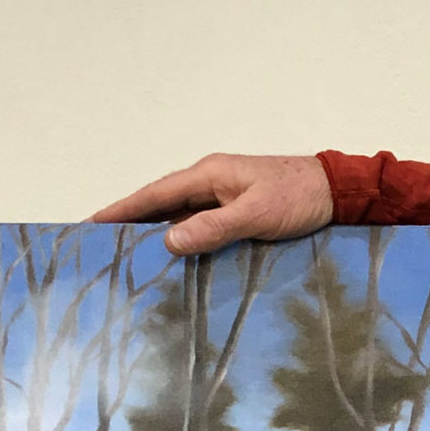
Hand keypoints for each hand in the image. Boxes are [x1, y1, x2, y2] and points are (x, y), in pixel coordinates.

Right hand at [90, 153, 333, 254]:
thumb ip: (214, 227)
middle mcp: (211, 181)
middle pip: (161, 204)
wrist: (339, 190)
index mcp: (209, 174)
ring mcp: (224, 194)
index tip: (90, 224)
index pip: (155, 194)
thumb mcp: (256, 213)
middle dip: (131, 223)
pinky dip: (182, 237)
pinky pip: (200, 222)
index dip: (122, 209)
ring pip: (180, 214)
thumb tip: (167, 242)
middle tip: (99, 246)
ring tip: (127, 256)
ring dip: (155, 232)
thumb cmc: (300, 197)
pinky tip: (174, 255)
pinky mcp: (238, 208)